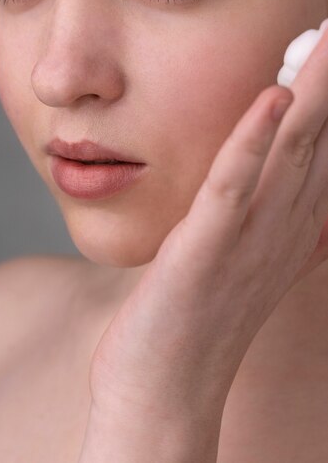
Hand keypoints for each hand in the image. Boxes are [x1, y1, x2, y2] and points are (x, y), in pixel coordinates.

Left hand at [88, 26, 327, 423]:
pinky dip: (253, 143)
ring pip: (288, 153)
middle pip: (317, 139)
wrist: (165, 384)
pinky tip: (271, 100)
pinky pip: (233, 189)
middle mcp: (280, 227)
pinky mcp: (204, 250)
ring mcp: (247, 238)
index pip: (319, 148)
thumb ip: (254, 213)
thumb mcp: (236, 255)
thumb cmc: (194, 316)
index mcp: (285, 226)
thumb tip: (259, 171)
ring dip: (312, 94)